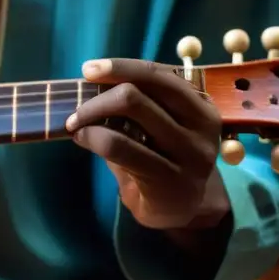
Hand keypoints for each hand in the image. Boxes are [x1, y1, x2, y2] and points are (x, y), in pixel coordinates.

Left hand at [65, 58, 229, 230]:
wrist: (177, 212)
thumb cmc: (160, 161)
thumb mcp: (156, 128)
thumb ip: (138, 104)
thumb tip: (93, 80)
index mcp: (200, 105)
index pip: (160, 74)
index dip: (121, 67)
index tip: (89, 69)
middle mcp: (202, 125)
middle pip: (140, 91)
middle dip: (99, 96)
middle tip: (76, 110)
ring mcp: (190, 154)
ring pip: (129, 114)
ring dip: (90, 115)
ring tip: (76, 126)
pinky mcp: (170, 179)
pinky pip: (120, 146)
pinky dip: (93, 137)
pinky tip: (83, 140)